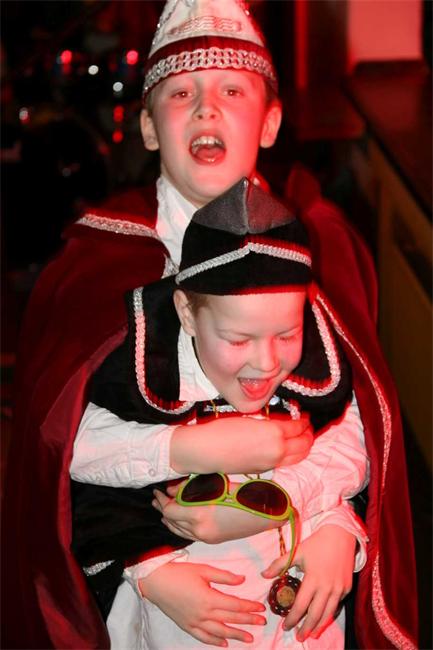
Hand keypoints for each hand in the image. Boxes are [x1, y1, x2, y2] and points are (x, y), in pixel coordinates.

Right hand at [138, 562, 265, 646]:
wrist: (156, 582)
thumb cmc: (180, 573)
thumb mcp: (203, 570)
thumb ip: (224, 576)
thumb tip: (242, 580)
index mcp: (209, 598)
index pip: (235, 605)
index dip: (249, 607)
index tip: (261, 609)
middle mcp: (204, 614)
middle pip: (230, 619)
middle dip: (248, 621)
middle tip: (262, 623)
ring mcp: (195, 623)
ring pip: (220, 632)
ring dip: (236, 635)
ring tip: (250, 639)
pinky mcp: (187, 626)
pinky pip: (204, 637)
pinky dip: (215, 641)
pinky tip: (224, 643)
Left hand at [153, 487, 280, 542]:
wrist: (266, 515)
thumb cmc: (244, 495)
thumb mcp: (217, 486)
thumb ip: (192, 488)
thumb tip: (172, 489)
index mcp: (200, 514)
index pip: (170, 510)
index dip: (161, 501)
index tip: (157, 492)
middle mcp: (200, 529)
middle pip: (170, 522)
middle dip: (162, 509)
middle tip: (157, 497)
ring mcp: (206, 537)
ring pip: (177, 531)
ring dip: (169, 519)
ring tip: (164, 507)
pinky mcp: (212, 540)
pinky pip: (188, 535)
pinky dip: (180, 526)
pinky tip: (179, 518)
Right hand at [170, 415, 312, 474]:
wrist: (207, 451)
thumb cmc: (222, 429)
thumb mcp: (249, 417)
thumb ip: (269, 421)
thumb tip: (283, 422)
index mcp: (274, 433)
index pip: (298, 426)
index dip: (304, 420)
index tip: (304, 415)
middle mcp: (277, 450)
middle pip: (304, 444)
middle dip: (309, 434)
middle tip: (307, 426)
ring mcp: (272, 463)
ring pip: (299, 457)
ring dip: (304, 446)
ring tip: (303, 438)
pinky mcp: (264, 471)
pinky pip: (286, 462)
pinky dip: (292, 455)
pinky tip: (287, 448)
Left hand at [261, 525, 355, 640]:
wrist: (340, 535)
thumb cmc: (316, 544)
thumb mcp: (296, 552)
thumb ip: (279, 565)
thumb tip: (263, 575)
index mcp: (313, 579)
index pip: (300, 606)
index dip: (292, 618)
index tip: (285, 626)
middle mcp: (327, 587)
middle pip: (315, 615)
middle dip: (306, 628)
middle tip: (298, 637)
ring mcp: (339, 589)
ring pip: (328, 614)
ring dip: (319, 626)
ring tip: (311, 634)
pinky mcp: (347, 588)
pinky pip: (337, 605)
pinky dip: (329, 614)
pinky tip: (322, 618)